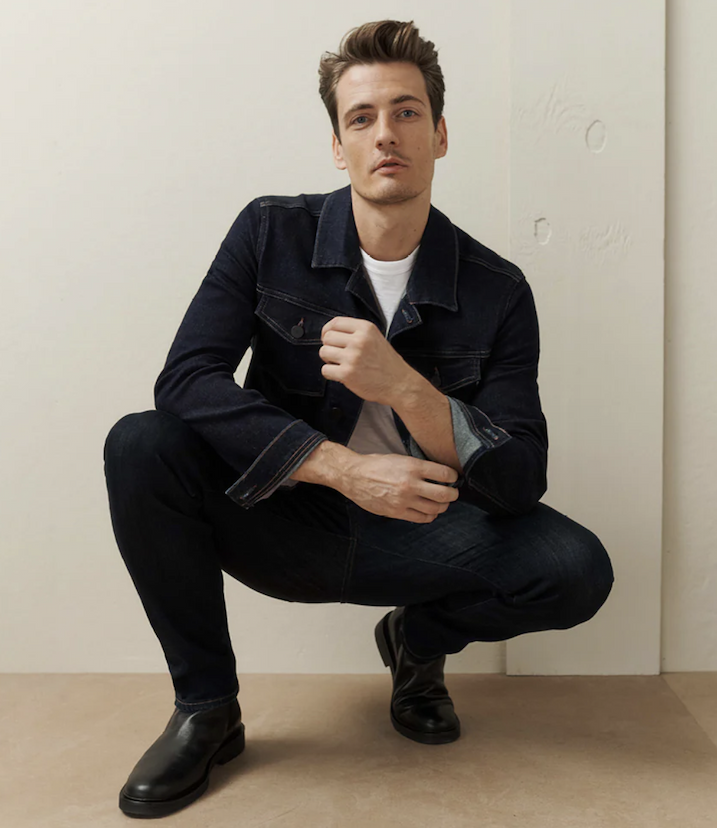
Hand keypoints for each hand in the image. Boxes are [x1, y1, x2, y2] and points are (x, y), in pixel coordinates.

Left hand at [319, 316, 414, 405]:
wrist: (400, 384)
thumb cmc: (387, 363)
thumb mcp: (375, 338)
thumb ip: (356, 333)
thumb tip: (331, 333)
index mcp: (366, 328)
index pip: (335, 322)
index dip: (327, 330)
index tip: (328, 338)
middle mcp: (359, 340)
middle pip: (327, 337)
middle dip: (329, 346)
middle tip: (338, 355)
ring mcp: (352, 357)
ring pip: (323, 352)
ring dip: (329, 360)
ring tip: (341, 364)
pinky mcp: (347, 374)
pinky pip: (325, 370)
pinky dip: (330, 374)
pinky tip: (341, 374)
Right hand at [339, 453, 459, 522]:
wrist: (354, 476)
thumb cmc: (376, 465)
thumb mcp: (400, 458)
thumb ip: (418, 467)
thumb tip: (438, 475)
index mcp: (412, 467)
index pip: (444, 474)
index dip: (453, 476)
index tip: (453, 478)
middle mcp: (410, 484)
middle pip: (444, 494)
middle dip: (453, 494)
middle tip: (453, 493)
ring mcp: (404, 500)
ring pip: (435, 509)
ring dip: (442, 506)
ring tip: (441, 503)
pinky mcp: (397, 512)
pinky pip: (421, 518)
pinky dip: (429, 515)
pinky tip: (428, 511)